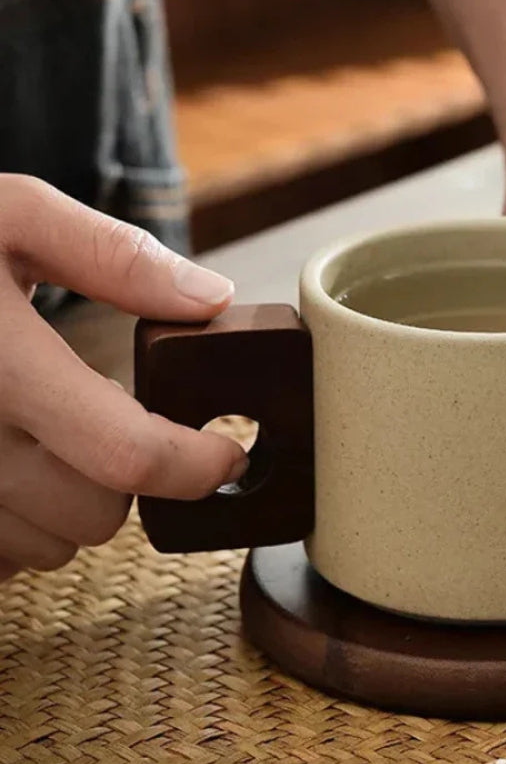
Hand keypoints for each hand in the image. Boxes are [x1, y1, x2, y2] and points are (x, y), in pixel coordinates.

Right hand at [0, 175, 247, 581]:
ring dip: (62, 506)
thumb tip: (209, 299)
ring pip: (45, 548)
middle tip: (98, 422)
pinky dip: (11, 528)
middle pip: (96, 515)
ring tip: (34, 438)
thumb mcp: (5, 215)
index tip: (226, 456)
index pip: (127, 455)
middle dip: (120, 478)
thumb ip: (110, 255)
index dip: (196, 466)